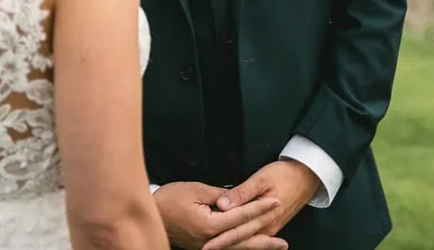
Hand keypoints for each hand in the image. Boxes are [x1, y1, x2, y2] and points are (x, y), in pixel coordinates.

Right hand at [153, 181, 286, 249]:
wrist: (150, 215)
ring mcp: (205, 247)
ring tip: (276, 246)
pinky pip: (227, 249)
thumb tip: (239, 197)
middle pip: (243, 240)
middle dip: (265, 237)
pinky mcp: (202, 247)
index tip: (275, 202)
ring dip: (257, 247)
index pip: (241, 216)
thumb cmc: (169, 200)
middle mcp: (208, 241)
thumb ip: (220, 195)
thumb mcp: (196, 190)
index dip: (260, 208)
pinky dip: (242, 248)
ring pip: (237, 248)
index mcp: (208, 225)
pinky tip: (253, 246)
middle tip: (283, 239)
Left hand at [213, 160, 321, 243]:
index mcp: (263, 216)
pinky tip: (236, 244)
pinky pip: (255, 237)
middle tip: (205, 249)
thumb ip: (242, 192)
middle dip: (223, 246)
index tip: (206, 244)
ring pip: (248, 241)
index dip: (220, 239)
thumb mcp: (262, 178)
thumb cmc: (286, 174)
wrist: (307, 176)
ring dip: (232, 245)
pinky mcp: (273, 225)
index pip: (236, 231)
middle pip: (241, 240)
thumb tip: (223, 204)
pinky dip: (244, 241)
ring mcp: (271, 228)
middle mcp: (267, 227)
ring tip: (216, 247)